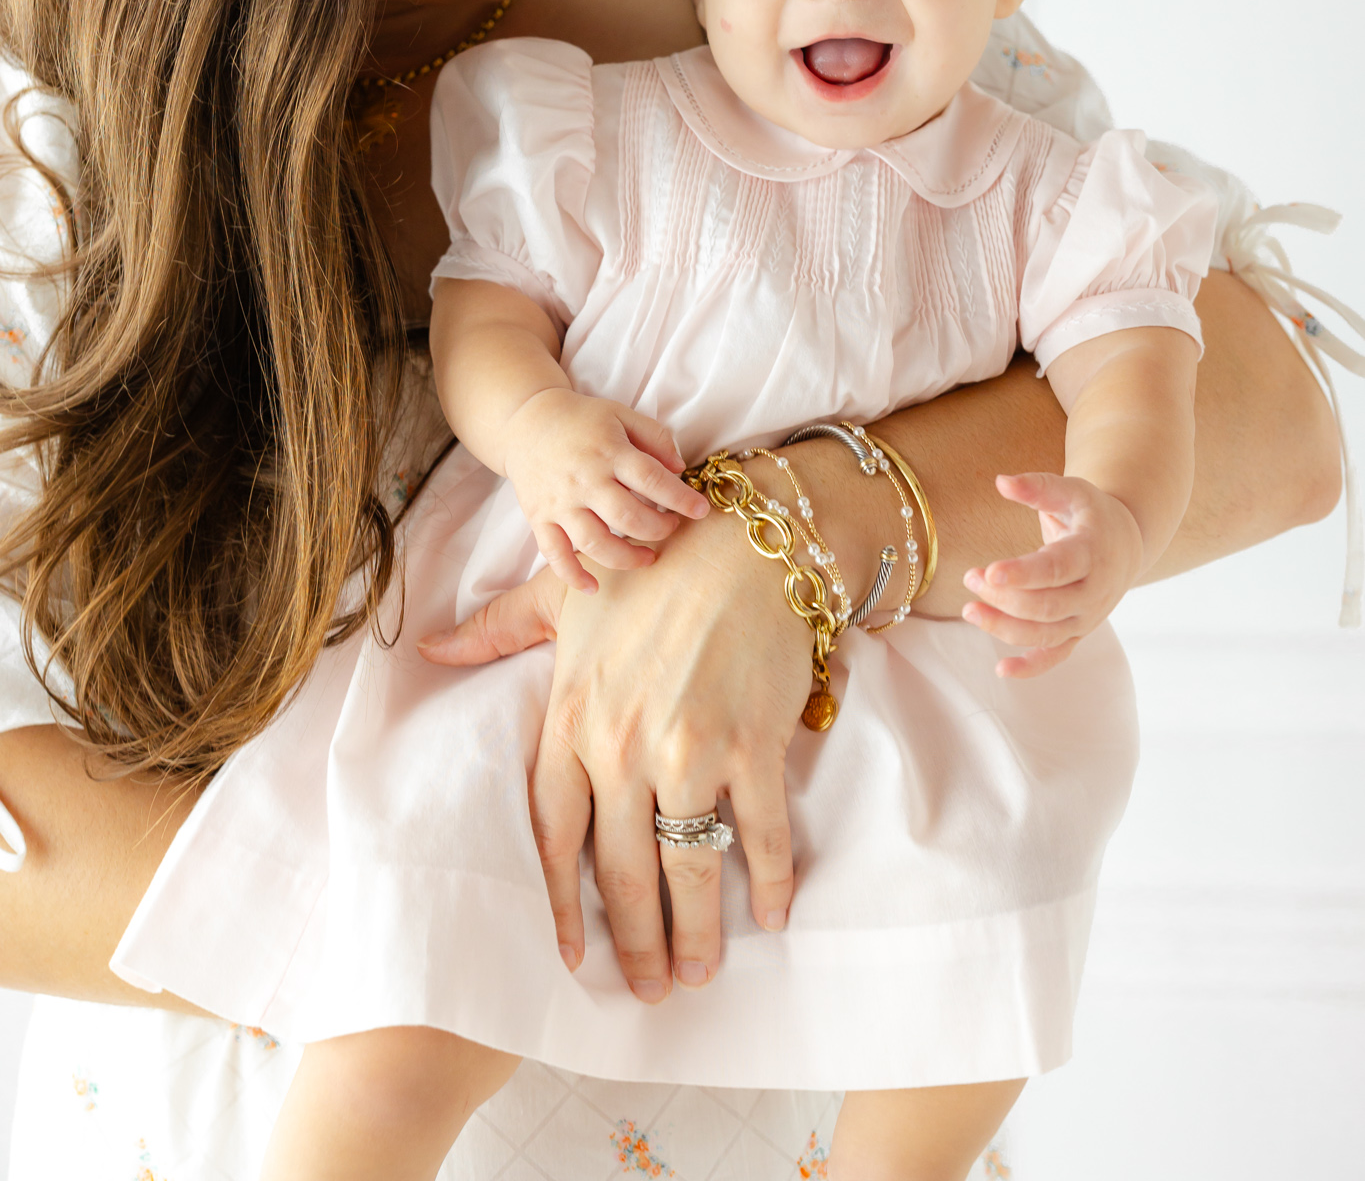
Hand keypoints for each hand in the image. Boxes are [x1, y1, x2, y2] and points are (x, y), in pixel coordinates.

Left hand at [423, 495, 812, 1001]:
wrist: (747, 537)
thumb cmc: (653, 565)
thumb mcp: (564, 596)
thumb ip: (498, 630)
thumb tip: (429, 646)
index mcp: (573, 717)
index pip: (552, 834)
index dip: (560, 904)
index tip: (571, 955)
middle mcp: (623, 744)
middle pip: (622, 869)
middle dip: (635, 938)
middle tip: (648, 987)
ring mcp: (691, 749)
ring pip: (688, 866)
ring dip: (696, 931)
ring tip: (699, 971)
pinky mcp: (753, 746)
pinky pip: (761, 834)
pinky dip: (770, 881)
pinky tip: (774, 914)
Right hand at [502, 388, 707, 591]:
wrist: (525, 422)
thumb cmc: (582, 420)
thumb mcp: (621, 414)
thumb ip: (655, 437)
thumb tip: (680, 468)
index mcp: (608, 451)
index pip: (651, 479)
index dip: (680, 498)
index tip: (700, 511)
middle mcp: (584, 480)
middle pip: (627, 516)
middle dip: (658, 529)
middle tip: (671, 528)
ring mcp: (560, 502)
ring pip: (595, 542)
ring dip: (627, 558)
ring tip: (648, 558)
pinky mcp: (539, 518)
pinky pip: (555, 554)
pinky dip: (573, 576)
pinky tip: (593, 587)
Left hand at [961, 472, 1144, 677]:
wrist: (1126, 543)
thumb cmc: (1090, 513)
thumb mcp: (1071, 491)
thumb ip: (1038, 487)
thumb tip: (1001, 482)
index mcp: (1092, 552)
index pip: (1057, 569)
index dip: (1023, 574)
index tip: (989, 572)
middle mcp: (1094, 592)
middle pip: (1047, 607)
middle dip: (1004, 599)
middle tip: (970, 578)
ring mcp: (1087, 617)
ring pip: (1047, 635)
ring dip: (1006, 628)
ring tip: (970, 610)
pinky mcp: (1078, 632)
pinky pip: (1056, 656)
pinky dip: (1031, 667)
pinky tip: (1001, 670)